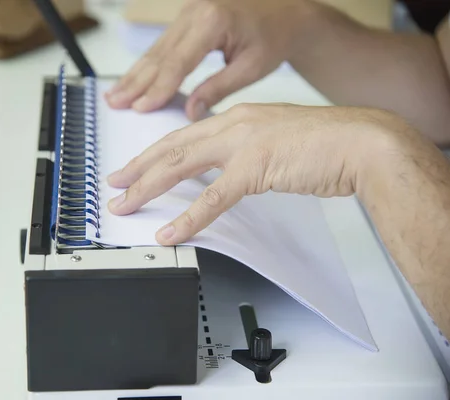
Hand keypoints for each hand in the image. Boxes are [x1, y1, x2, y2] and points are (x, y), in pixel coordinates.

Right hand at [105, 0, 317, 120]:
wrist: (286, 12)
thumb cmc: (274, 38)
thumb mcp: (251, 68)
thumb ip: (218, 89)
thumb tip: (190, 112)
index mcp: (213, 22)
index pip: (178, 62)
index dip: (158, 88)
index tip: (141, 108)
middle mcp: (195, 13)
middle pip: (159, 55)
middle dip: (136, 82)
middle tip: (115, 104)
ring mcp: (188, 13)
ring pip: (155, 50)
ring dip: (135, 75)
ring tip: (114, 96)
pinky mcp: (186, 19)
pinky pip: (162, 46)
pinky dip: (146, 66)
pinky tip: (131, 80)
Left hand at [106, 104, 403, 244]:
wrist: (362, 143)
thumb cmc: (326, 145)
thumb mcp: (276, 141)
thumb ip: (248, 154)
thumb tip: (227, 174)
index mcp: (238, 118)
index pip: (184, 136)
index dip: (154, 154)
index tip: (133, 168)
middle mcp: (235, 124)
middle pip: (172, 148)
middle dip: (138, 169)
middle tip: (114, 186)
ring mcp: (243, 143)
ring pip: (181, 166)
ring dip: (148, 188)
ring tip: (125, 205)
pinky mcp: (256, 167)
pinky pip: (213, 197)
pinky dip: (188, 217)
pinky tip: (170, 231)